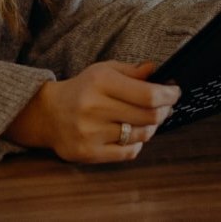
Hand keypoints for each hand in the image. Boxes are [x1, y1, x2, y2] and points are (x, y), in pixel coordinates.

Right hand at [4, 60, 180, 162]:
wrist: (47, 113)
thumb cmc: (80, 90)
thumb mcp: (102, 72)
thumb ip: (131, 71)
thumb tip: (156, 71)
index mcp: (98, 82)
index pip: (148, 94)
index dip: (169, 95)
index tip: (174, 92)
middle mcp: (93, 107)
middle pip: (150, 116)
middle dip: (163, 111)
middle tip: (164, 107)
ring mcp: (90, 132)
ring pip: (142, 135)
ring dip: (149, 127)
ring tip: (142, 120)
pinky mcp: (89, 152)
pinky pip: (129, 152)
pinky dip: (135, 143)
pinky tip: (127, 134)